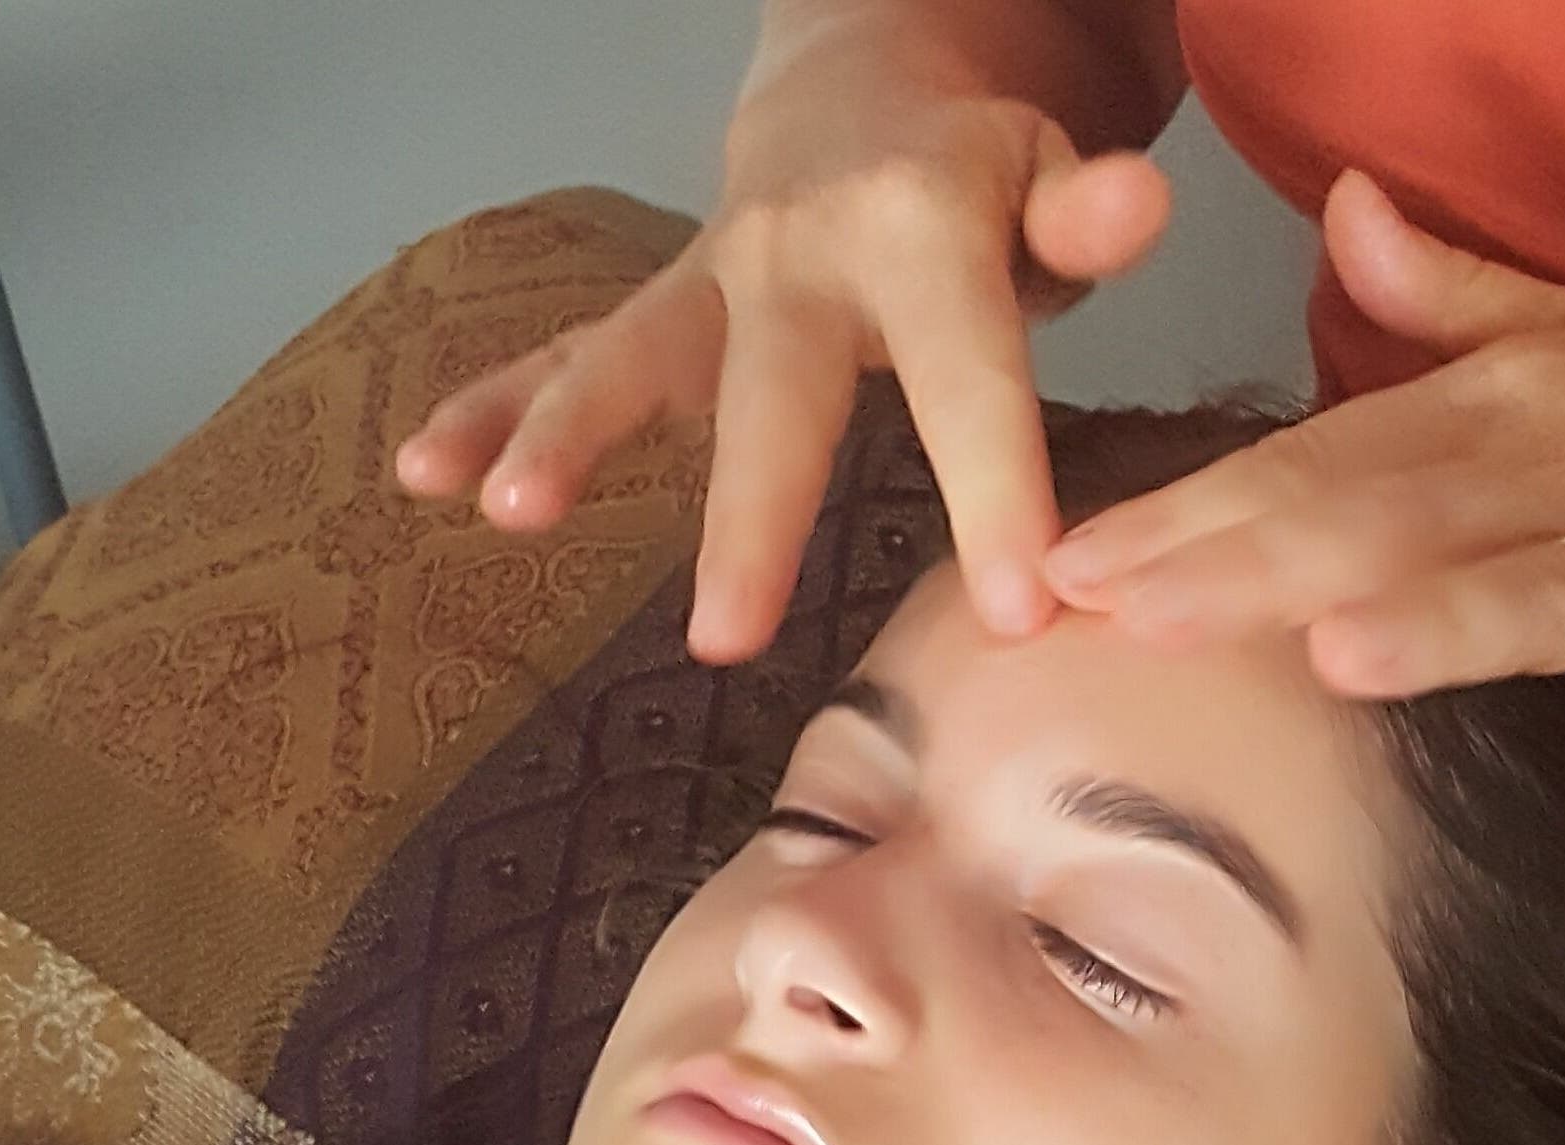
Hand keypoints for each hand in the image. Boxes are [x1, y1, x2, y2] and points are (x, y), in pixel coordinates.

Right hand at [394, 61, 1172, 662]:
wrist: (865, 86)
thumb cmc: (980, 173)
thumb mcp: (1050, 174)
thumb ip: (1087, 214)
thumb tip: (1141, 207)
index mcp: (917, 231)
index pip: (968, 372)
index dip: (995, 487)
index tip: (1021, 612)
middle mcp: (795, 256)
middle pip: (775, 396)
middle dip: (751, 516)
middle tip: (725, 637)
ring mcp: (710, 282)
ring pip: (631, 361)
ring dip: (563, 435)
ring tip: (509, 512)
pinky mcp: (659, 310)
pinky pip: (563, 355)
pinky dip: (490, 408)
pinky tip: (423, 471)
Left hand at [1042, 173, 1564, 844]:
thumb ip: (1454, 298)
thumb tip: (1338, 215)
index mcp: (1520, 407)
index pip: (1329, 459)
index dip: (1199, 510)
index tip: (1073, 564)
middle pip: (1398, 517)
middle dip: (1254, 563)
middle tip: (1123, 610)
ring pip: (1553, 586)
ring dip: (1455, 622)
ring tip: (1344, 658)